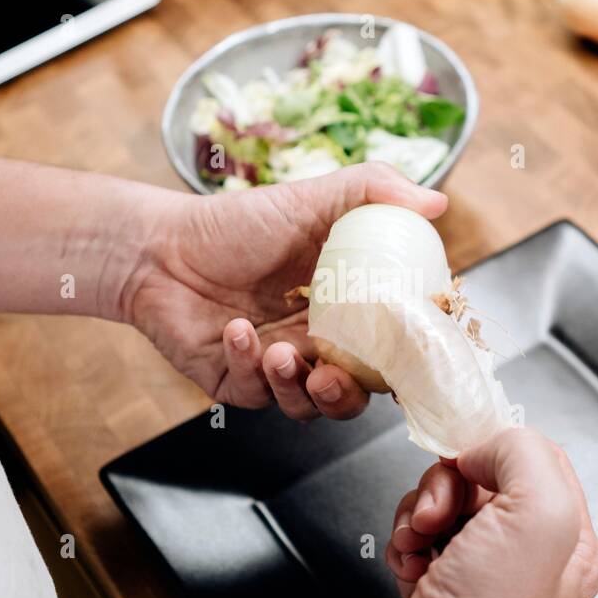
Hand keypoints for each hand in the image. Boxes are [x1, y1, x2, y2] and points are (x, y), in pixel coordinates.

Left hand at [122, 163, 445, 419]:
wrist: (160, 245)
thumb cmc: (236, 224)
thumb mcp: (312, 198)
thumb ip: (375, 192)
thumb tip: (437, 202)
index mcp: (344, 311)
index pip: (388, 350)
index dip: (403, 362)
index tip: (406, 357)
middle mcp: (315, 346)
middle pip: (352, 394)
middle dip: (346, 396)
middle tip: (333, 378)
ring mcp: (276, 368)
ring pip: (305, 406)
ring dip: (297, 388)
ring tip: (283, 354)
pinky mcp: (236, 383)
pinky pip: (254, 393)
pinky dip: (247, 364)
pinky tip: (235, 331)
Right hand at [311, 428, 597, 597]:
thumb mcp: (538, 514)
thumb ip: (524, 453)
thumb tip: (487, 444)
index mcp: (569, 543)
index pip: (540, 458)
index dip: (497, 448)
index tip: (471, 457)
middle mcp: (529, 559)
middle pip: (485, 476)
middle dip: (450, 485)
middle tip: (442, 513)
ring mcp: (480, 573)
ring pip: (444, 501)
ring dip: (421, 511)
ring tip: (422, 543)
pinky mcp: (436, 584)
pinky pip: (415, 533)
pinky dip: (404, 540)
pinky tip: (410, 565)